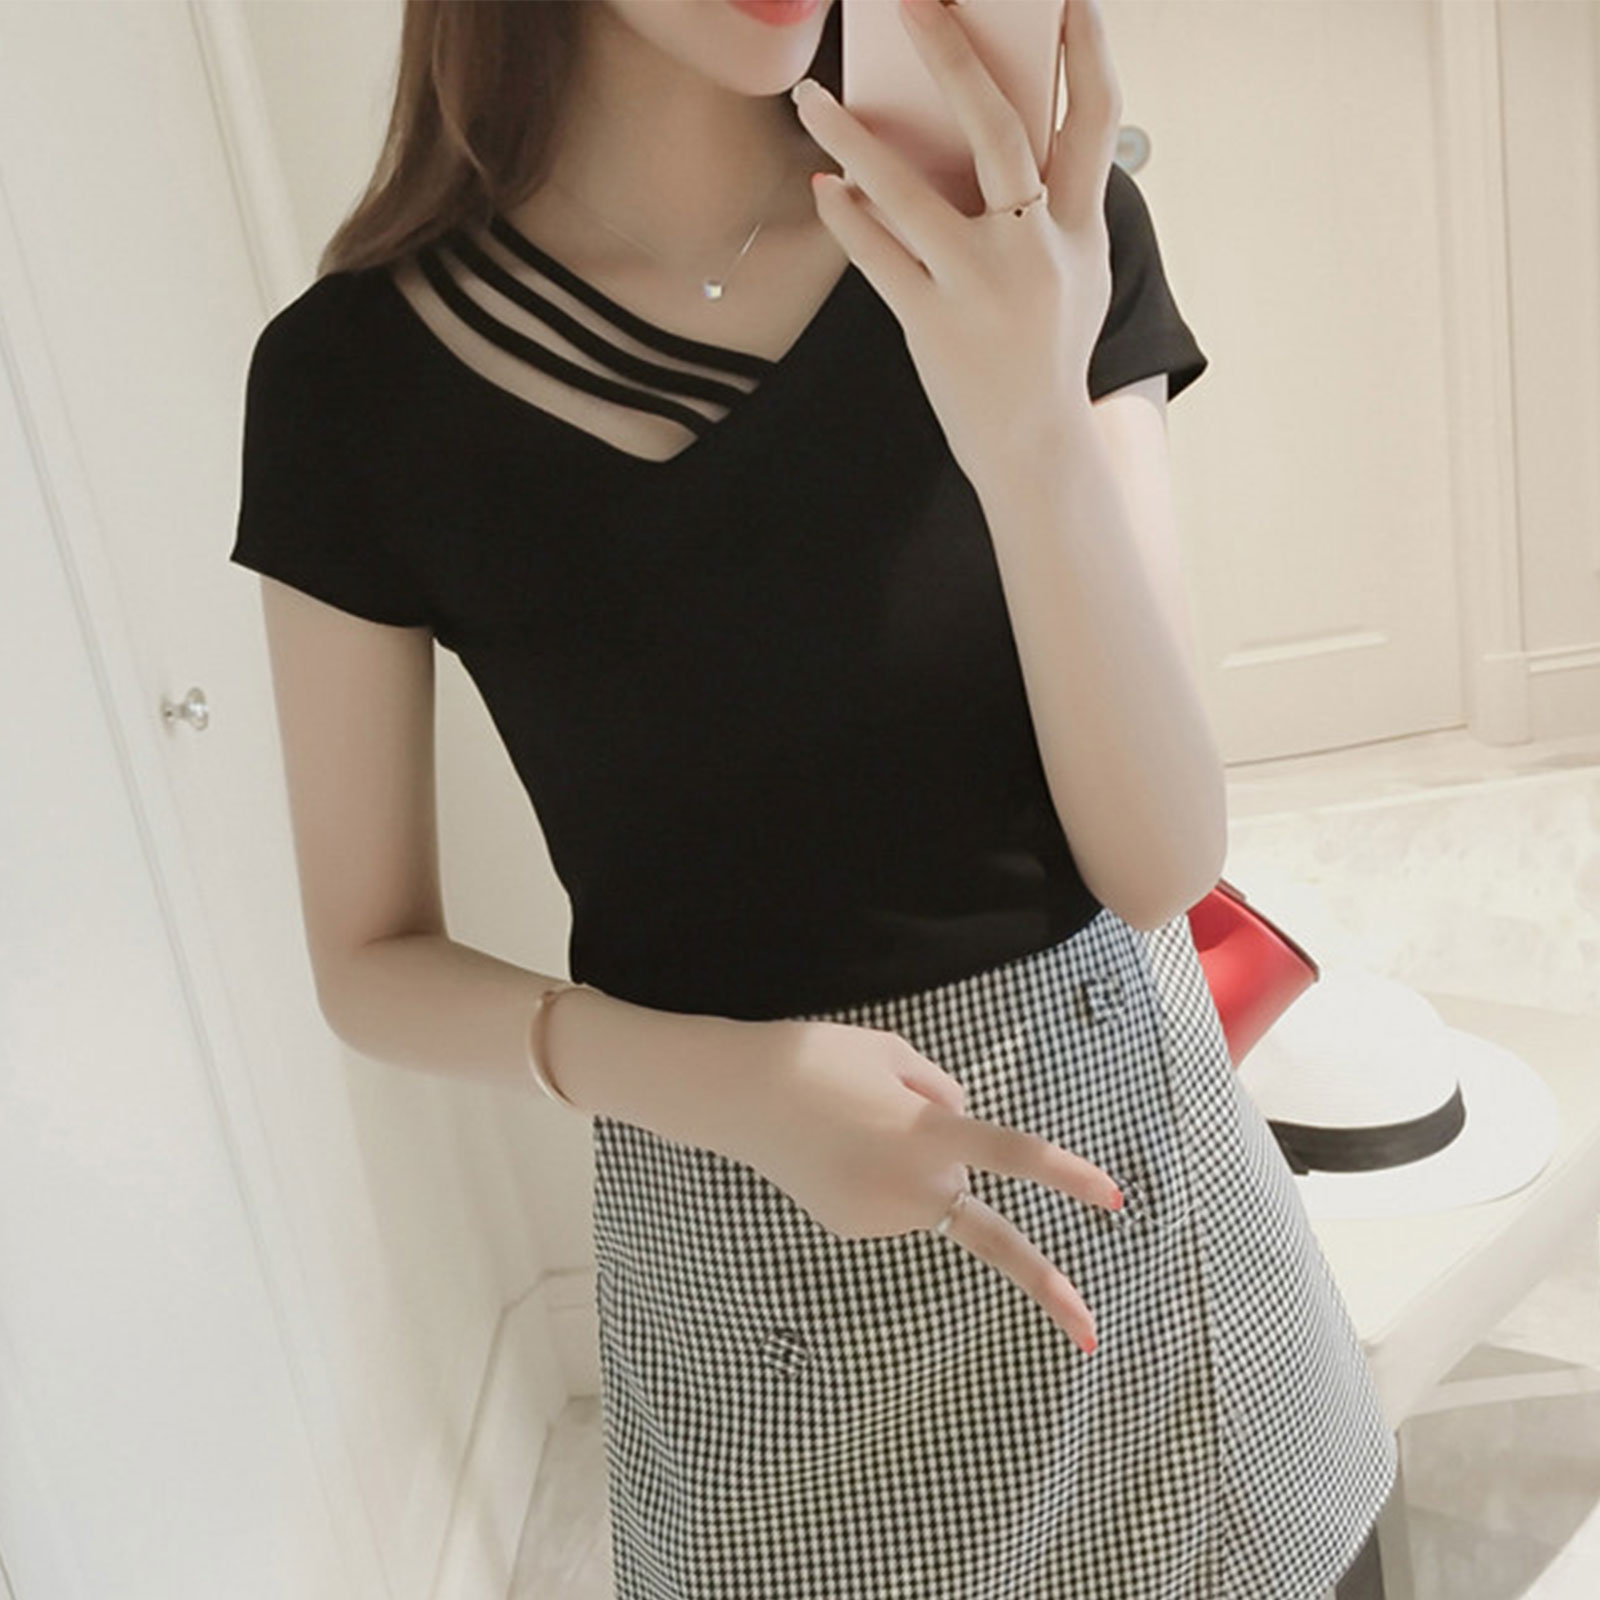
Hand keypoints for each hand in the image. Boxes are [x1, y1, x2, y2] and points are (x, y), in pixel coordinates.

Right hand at [728, 1016, 1123, 1353]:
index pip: (1013, 1155)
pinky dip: (881, 1179)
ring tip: (855, 1124)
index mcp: (927, 1133)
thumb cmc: (818, 1059)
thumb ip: (942, 1092)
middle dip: (1038, 1277)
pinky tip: (838, 1151)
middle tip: (1090, 1333)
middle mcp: (910, 1186)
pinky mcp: (851, 1228)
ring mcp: (880, 1216)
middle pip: (987, 1228)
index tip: (1115, 1201)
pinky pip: (893, 1203)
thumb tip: (962, 1130)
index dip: (1066, 1175)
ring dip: (916, 1167)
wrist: (738, 1097)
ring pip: (930, 1193)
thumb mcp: (892, 1052)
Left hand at [792, 0, 1121, 493]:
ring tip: (813, 98)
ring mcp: (980, 287)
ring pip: (910, 194)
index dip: (1085, 50)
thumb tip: (1015, 126)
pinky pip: (878, 257)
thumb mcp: (1079, 270)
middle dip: (954, 56)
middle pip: (998, 130)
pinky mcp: (933, 323)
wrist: (1035, 444)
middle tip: (915, 3)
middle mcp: (1033, 249)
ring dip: (854, 139)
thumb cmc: (1051, 349)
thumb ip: (1059, 201)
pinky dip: (847, 218)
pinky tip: (824, 186)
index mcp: (1078, 228)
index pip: (1093, 120)